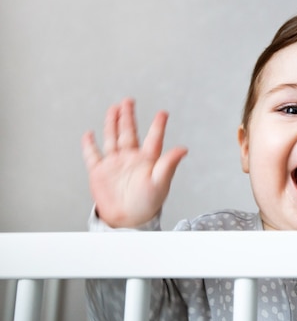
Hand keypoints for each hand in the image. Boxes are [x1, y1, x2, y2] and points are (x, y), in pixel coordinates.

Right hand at [81, 98, 187, 226]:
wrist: (128, 220)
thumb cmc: (148, 203)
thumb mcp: (161, 182)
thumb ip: (169, 164)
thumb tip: (184, 149)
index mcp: (148, 160)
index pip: (153, 138)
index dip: (158, 125)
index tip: (163, 113)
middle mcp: (131, 158)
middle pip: (128, 132)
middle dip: (128, 116)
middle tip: (128, 101)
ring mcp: (115, 164)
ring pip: (112, 138)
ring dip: (112, 123)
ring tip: (114, 109)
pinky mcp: (99, 172)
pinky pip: (93, 155)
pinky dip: (89, 145)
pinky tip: (89, 134)